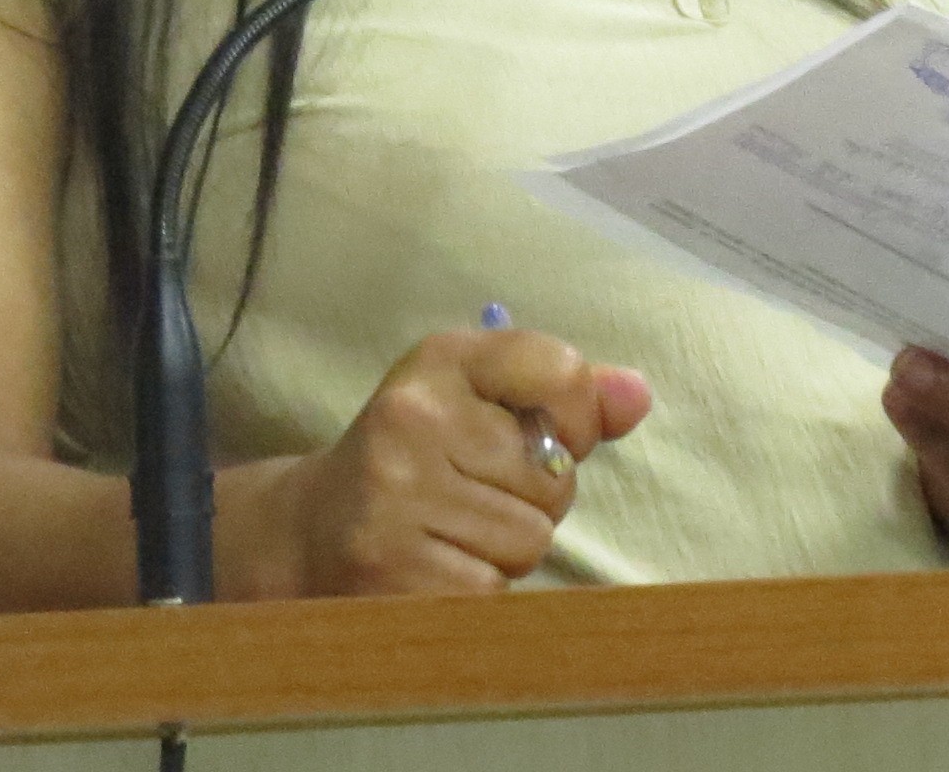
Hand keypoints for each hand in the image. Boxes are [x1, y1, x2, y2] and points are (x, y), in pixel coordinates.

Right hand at [223, 325, 654, 596]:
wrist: (310, 530)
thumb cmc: (419, 459)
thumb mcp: (481, 402)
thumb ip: (566, 396)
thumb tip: (638, 395)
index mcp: (441, 360)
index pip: (561, 371)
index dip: (577, 417)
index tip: (541, 435)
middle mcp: (414, 417)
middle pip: (553, 475)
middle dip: (532, 497)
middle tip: (473, 494)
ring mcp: (398, 494)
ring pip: (529, 537)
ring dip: (505, 547)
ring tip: (452, 531)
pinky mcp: (392, 567)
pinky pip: (493, 587)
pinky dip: (477, 587)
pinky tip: (434, 565)